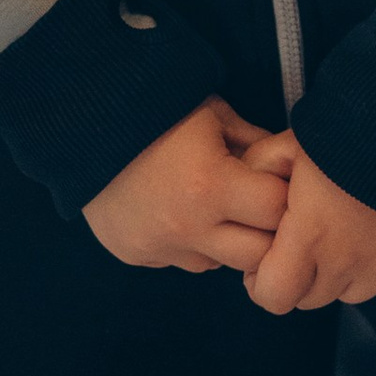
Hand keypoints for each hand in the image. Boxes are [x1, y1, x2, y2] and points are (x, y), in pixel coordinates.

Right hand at [83, 97, 290, 276]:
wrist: (85, 126)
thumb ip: (254, 143)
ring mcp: (160, 249)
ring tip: (217, 206)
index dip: (284, 195)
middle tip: (258, 205)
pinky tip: (181, 211)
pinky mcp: (139, 257)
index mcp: (211, 186)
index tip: (279, 182)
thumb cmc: (158, 111)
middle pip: (256, 255)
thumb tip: (289, 164)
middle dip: (265, 231)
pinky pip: (183, 261)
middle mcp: (188, 228)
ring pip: (219, 264)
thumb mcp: (214, 114)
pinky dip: (193, 244)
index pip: (276, 212)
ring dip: (228, 242)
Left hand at [238, 133, 375, 314]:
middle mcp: (345, 265)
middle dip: (301, 272)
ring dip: (341, 271)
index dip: (262, 281)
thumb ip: (262, 168)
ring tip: (349, 227)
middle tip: (309, 235)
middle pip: (309, 296)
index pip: (272, 297)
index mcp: (310, 238)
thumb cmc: (353, 130)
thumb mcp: (294, 142)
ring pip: (347, 292)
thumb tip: (247, 189)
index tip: (268, 256)